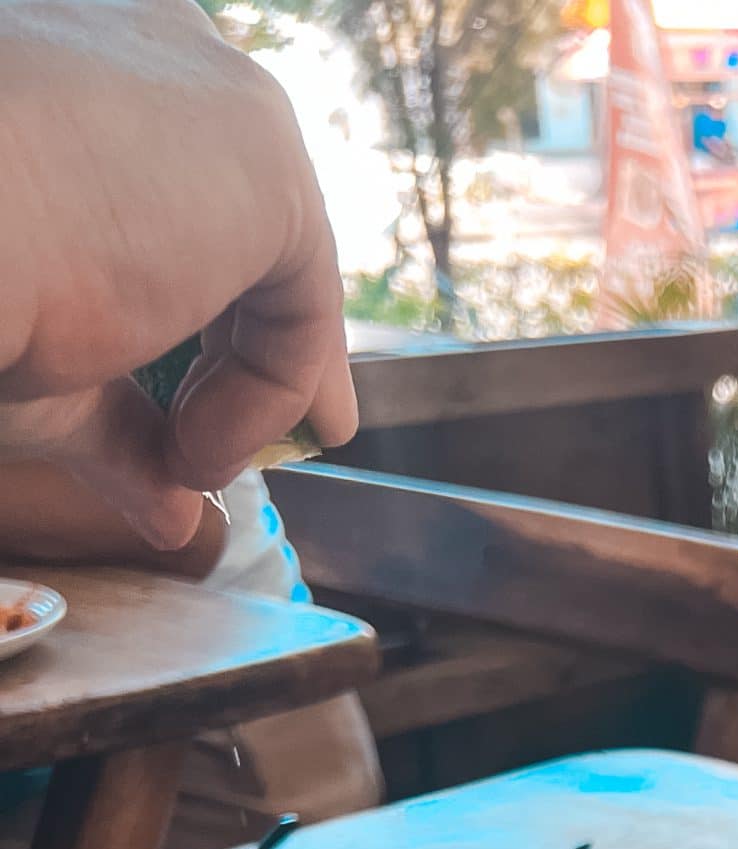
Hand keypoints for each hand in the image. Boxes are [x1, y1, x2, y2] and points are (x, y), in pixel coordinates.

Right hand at [0, 0, 355, 545]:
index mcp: (81, 66)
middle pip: (247, 211)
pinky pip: (298, 301)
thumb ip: (123, 429)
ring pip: (278, 262)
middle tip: (297, 437)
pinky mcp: (264, 156)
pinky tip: (199, 448)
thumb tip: (178, 519)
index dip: (219, 294)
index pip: (178, 180)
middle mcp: (150, 49)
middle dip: (277, 337)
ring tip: (195, 465)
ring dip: (256, 387)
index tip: (231, 397)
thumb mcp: (48, 367)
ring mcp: (210, 89)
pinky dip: (265, 395)